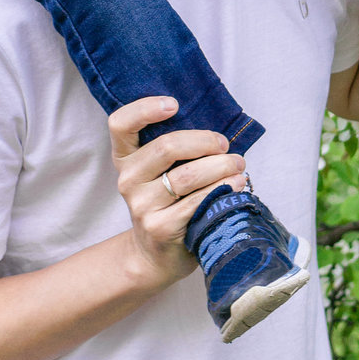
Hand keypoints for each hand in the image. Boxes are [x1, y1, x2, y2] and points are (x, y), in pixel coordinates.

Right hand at [108, 97, 248, 287]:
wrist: (155, 255)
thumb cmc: (167, 202)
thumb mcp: (159, 172)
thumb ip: (174, 148)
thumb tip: (217, 126)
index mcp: (125, 158)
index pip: (120, 124)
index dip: (144, 109)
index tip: (174, 104)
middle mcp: (128, 179)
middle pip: (167, 147)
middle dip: (205, 142)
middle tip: (225, 145)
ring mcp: (141, 205)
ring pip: (187, 175)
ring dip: (221, 166)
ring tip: (238, 164)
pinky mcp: (159, 228)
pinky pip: (197, 202)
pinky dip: (222, 189)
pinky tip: (236, 186)